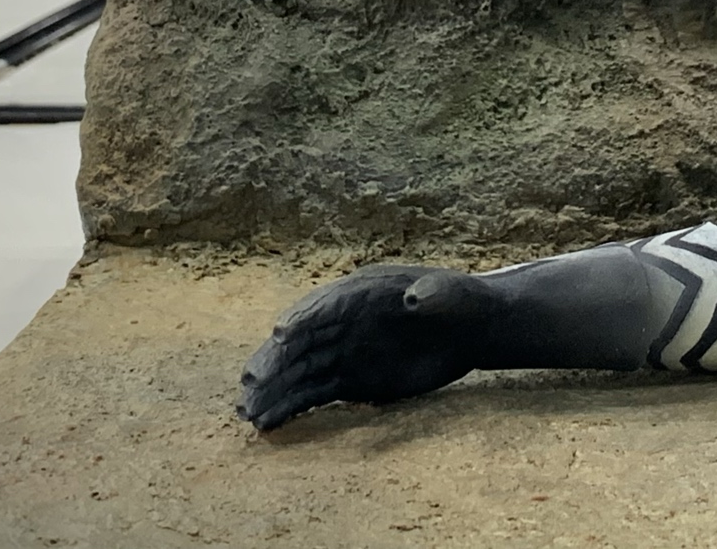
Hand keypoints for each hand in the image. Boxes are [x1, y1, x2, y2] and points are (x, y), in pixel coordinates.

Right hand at [238, 264, 500, 430]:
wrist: (468, 330)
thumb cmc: (459, 304)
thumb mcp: (452, 295)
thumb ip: (433, 295)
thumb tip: (415, 298)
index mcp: (361, 292)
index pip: (324, 305)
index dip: (302, 318)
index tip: (280, 333)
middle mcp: (343, 321)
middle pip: (302, 342)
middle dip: (275, 361)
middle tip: (250, 385)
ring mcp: (344, 351)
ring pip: (301, 371)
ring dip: (274, 391)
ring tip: (248, 413)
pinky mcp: (350, 379)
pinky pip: (314, 393)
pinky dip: (291, 407)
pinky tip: (268, 423)